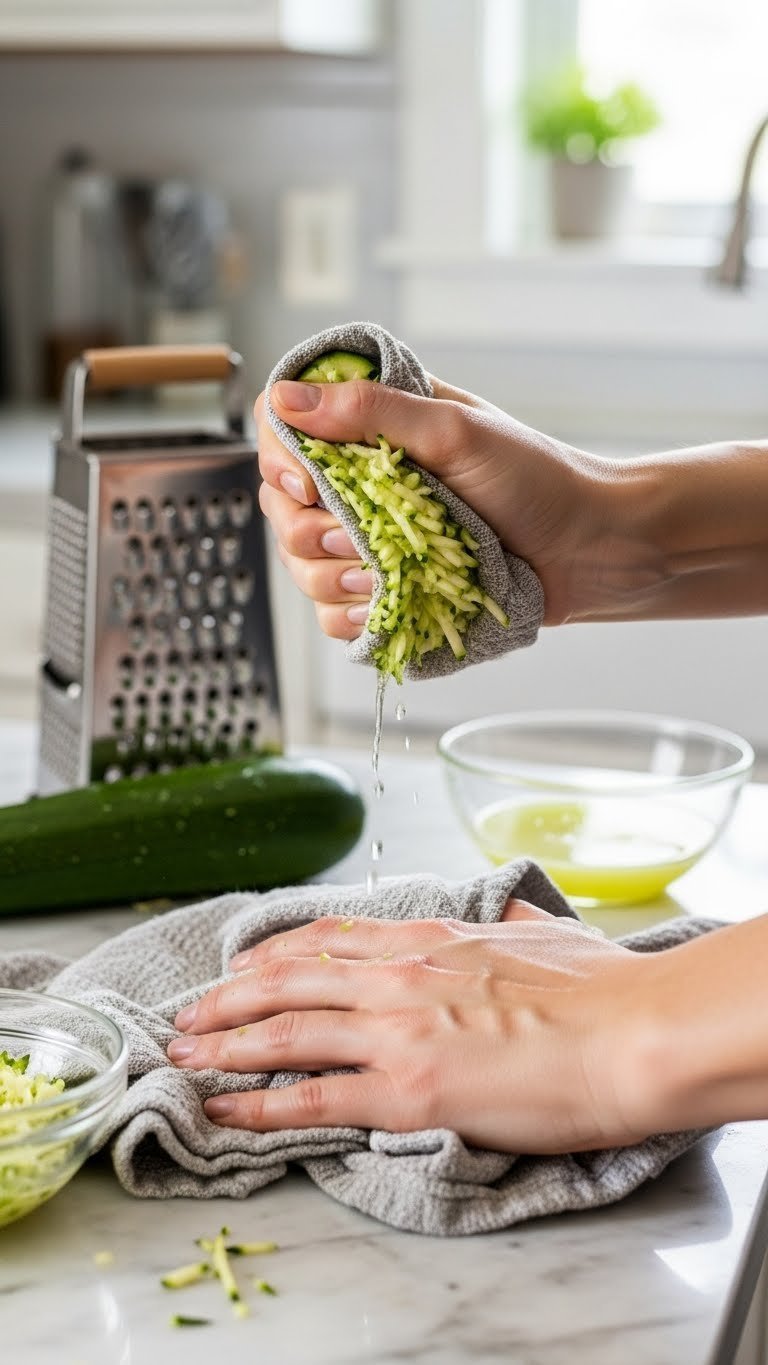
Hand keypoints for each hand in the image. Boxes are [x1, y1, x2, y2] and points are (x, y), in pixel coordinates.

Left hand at [168, 899, 667, 1153]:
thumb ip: (510, 922)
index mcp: (432, 938)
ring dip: (225, 1045)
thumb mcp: (544, 931)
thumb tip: (511, 912)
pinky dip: (260, 1106)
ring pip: (285, 1032)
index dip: (275, 954)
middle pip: (289, 980)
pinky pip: (313, 1098)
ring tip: (184, 1057)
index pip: (329, 939)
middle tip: (188, 1016)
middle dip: (229, 999)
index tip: (243, 966)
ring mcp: (397, 1029)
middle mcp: (400, 975)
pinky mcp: (407, 1089)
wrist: (632, 1032)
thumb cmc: (602, 989)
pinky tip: (227, 1110)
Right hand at [256, 376, 636, 634]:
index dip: (277, 456)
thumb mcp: (456, 433)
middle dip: (308, 530)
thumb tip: (287, 400)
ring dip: (330, 577)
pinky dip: (349, 616)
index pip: (283, 426)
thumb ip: (372, 413)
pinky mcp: (389, 590)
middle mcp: (364, 481)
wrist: (592, 550)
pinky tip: (385, 607)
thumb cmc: (538, 480)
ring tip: (383, 578)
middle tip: (359, 539)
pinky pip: (333, 613)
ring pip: (301, 563)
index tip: (308, 483)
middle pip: (282, 503)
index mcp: (374, 427)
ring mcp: (374, 539)